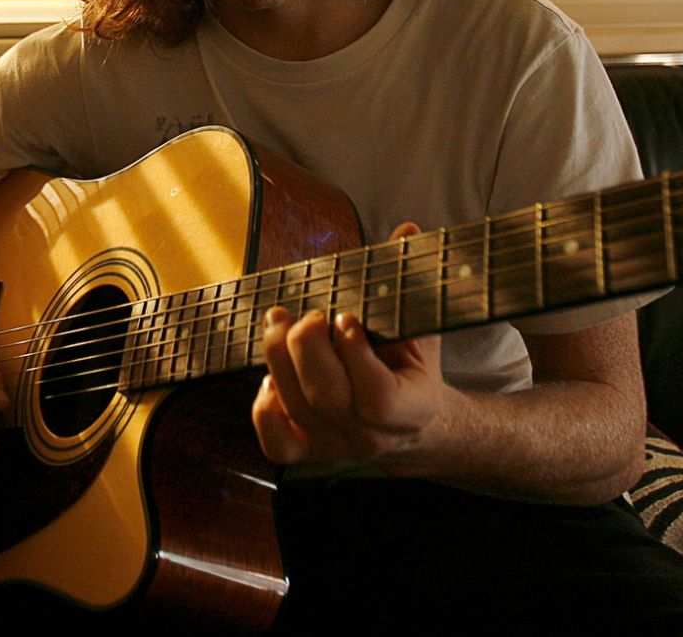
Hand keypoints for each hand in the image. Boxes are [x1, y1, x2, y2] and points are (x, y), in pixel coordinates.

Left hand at [251, 223, 444, 465]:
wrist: (408, 418)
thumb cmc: (410, 363)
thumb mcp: (417, 324)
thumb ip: (409, 282)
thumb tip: (407, 231)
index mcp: (413, 408)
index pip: (378, 397)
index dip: (355, 355)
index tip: (346, 317)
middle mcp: (374, 437)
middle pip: (326, 398)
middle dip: (306, 346)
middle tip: (308, 314)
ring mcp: (338, 448)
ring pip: (297, 408)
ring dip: (278, 358)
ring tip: (279, 321)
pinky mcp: (308, 452)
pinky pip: (276, 442)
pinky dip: (264, 408)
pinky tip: (271, 377)